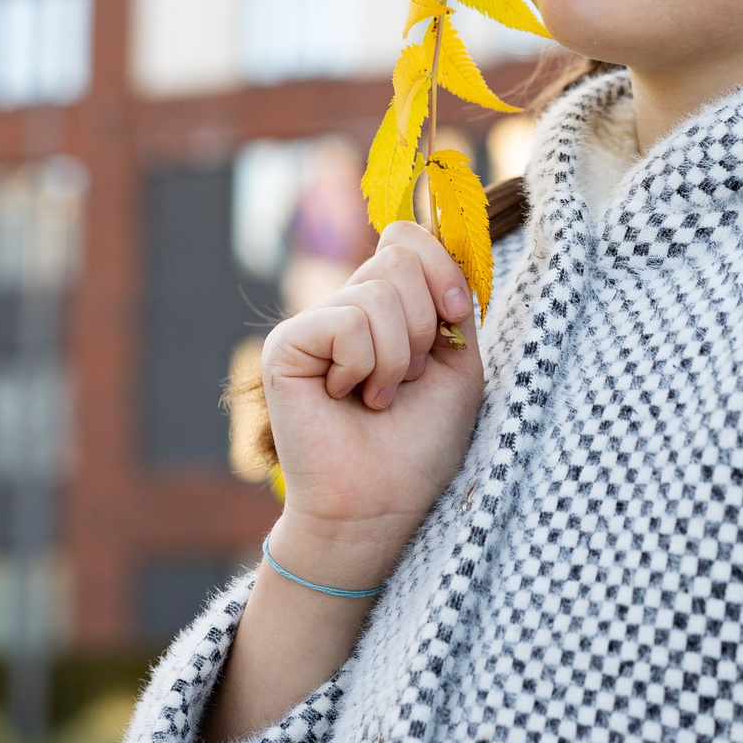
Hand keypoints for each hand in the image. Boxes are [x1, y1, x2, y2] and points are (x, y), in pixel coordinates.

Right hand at [258, 222, 486, 591]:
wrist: (379, 505)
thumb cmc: (419, 444)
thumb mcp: (457, 363)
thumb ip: (450, 301)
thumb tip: (443, 238)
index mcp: (385, 307)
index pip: (406, 237)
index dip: (441, 267)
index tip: (457, 316)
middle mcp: (344, 307)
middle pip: (398, 257)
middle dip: (422, 326)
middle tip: (406, 378)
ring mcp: (312, 323)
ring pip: (378, 292)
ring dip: (396, 357)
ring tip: (377, 397)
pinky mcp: (285, 346)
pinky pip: (346, 322)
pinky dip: (363, 365)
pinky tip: (345, 398)